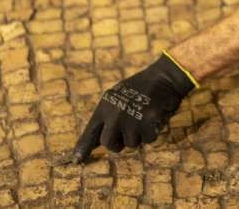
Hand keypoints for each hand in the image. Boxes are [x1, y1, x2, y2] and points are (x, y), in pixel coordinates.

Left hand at [72, 54, 195, 161]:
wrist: (162, 78)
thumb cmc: (141, 88)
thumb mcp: (118, 98)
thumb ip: (109, 117)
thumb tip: (102, 141)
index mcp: (104, 106)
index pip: (90, 131)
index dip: (83, 147)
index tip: (76, 160)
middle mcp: (114, 114)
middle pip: (109, 144)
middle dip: (118, 144)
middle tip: (127, 134)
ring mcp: (130, 119)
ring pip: (131, 144)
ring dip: (139, 136)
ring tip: (144, 117)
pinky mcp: (146, 123)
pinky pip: (148, 140)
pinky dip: (153, 132)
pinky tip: (154, 118)